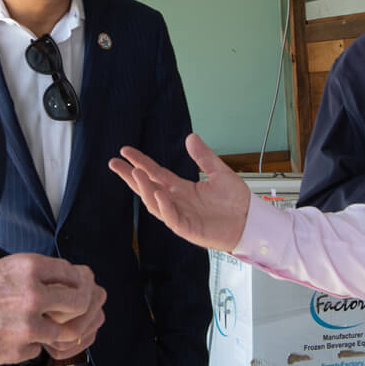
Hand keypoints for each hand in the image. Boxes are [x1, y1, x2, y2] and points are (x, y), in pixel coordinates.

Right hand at [0, 253, 105, 365]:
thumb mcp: (1, 267)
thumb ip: (33, 276)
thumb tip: (61, 284)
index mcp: (28, 267)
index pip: (73, 274)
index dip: (76, 283)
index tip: (73, 290)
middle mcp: (33, 294)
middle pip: (79, 303)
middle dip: (77, 309)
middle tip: (67, 313)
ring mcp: (27, 325)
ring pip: (64, 332)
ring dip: (54, 331)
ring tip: (36, 328)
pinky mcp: (17, 350)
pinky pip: (38, 349)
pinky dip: (30, 346)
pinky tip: (10, 338)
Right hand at [108, 133, 250, 252]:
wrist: (250, 221)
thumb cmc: (235, 201)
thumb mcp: (219, 172)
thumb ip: (203, 157)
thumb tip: (190, 137)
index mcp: (181, 188)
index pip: (155, 173)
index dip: (140, 162)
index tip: (125, 151)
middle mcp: (176, 201)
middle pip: (147, 187)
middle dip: (130, 176)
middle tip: (114, 163)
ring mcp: (180, 215)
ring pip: (155, 203)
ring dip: (144, 188)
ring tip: (135, 173)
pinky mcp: (188, 228)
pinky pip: (171, 217)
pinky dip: (164, 206)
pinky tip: (159, 193)